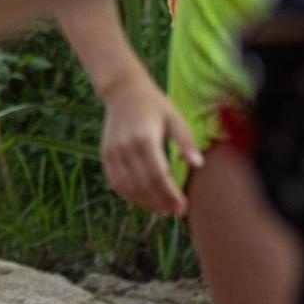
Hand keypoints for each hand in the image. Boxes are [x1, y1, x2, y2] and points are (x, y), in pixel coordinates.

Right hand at [98, 72, 202, 215]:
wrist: (123, 91)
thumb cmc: (155, 105)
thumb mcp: (175, 118)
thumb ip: (186, 141)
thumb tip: (199, 165)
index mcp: (144, 138)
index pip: (158, 175)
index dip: (171, 195)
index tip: (183, 207)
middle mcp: (125, 146)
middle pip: (143, 184)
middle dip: (160, 202)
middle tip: (176, 212)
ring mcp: (113, 151)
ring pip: (127, 187)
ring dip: (144, 202)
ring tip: (162, 210)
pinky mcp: (105, 154)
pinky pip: (115, 182)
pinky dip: (129, 195)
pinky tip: (143, 200)